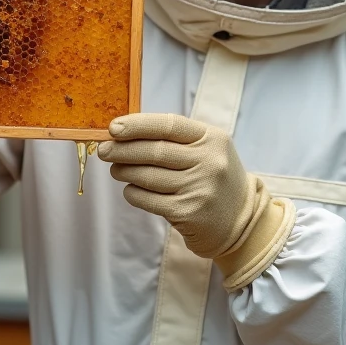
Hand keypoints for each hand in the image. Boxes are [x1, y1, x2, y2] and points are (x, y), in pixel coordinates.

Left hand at [98, 113, 295, 290]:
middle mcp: (209, 161)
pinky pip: (149, 200)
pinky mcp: (188, 212)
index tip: (113, 128)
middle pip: (154, 151)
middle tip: (104, 150)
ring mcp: (199, 188)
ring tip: (116, 169)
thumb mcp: (207, 150)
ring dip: (125, 171)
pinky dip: (134, 193)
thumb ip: (174, 140)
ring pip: (148, 176)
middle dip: (123, 150)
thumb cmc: (215, 178)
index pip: (169, 124)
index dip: (138, 125)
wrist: (241, 220)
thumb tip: (125, 134)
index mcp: (212, 138)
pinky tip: (130, 189)